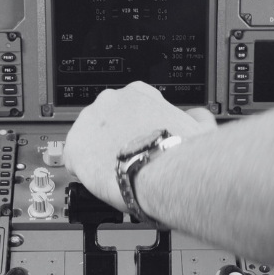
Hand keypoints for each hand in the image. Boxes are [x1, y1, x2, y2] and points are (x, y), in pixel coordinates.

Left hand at [63, 82, 216, 206]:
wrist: (164, 172)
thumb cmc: (182, 152)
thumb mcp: (200, 127)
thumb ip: (195, 117)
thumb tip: (197, 116)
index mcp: (137, 93)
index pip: (130, 105)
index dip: (136, 126)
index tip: (141, 139)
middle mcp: (110, 101)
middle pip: (107, 120)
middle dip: (116, 139)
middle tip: (130, 159)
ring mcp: (90, 122)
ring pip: (89, 139)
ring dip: (100, 153)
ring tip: (117, 173)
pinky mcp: (75, 147)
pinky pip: (73, 159)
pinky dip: (84, 171)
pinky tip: (99, 180)